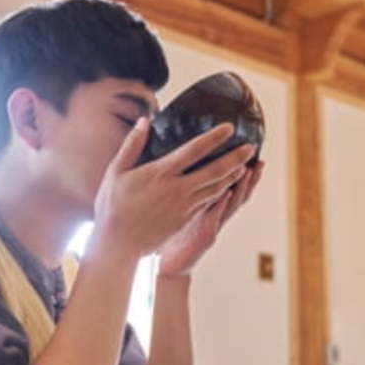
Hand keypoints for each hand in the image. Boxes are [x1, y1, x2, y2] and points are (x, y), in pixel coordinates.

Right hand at [92, 118, 256, 260]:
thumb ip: (132, 145)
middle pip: (214, 170)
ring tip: (246, 165)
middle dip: (236, 158)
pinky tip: (228, 186)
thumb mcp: (116, 172)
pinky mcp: (185, 219)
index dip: (214, 138)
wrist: (118, 243)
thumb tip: (144, 121)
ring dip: (233, 175)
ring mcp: (184, 206)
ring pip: (216, 188)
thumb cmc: (113, 207)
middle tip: (251, 148)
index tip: (230, 128)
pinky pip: (209, 202)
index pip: (194, 150)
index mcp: (160, 173)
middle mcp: (177, 189)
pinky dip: (222, 192)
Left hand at [157, 161, 262, 277]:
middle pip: (239, 194)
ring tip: (248, 171)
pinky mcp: (205, 237)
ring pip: (231, 205)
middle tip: (259, 162)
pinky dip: (221, 205)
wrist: (169, 266)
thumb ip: (189, 193)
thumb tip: (188, 170)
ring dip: (241, 188)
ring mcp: (212, 227)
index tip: (250, 156)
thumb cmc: (172, 238)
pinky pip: (215, 218)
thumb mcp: (183, 211)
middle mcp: (216, 216)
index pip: (231, 186)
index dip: (242, 172)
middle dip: (250, 179)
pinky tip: (226, 193)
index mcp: (210, 207)